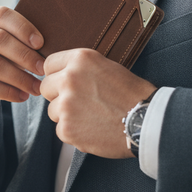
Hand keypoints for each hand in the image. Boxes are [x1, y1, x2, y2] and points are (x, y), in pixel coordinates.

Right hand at [0, 7, 45, 136]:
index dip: (23, 27)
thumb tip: (48, 46)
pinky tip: (22, 97)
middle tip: (43, 69)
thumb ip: (18, 42)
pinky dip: (9, 92)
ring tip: (37, 87)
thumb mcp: (3, 51)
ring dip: (20, 78)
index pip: (1, 15)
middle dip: (25, 55)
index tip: (41, 43)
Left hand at [39, 49, 156, 158]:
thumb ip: (81, 69)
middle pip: (45, 88)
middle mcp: (69, 79)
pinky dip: (74, 132)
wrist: (146, 121)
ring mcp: (65, 105)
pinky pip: (61, 129)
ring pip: (52, 111)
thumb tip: (60, 74)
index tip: (63, 83)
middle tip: (80, 102)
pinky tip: (93, 129)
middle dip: (58, 95)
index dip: (56, 75)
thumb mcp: (107, 67)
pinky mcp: (66, 128)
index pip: (49, 64)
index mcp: (80, 59)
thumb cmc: (132, 94)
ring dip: (66, 115)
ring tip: (91, 116)